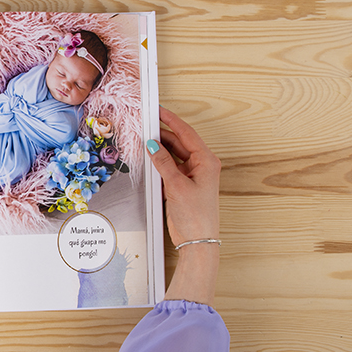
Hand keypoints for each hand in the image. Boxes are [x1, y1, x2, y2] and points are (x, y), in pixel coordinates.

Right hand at [146, 107, 220, 247]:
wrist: (197, 240)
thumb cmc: (196, 216)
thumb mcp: (176, 185)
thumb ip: (163, 163)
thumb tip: (153, 145)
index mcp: (207, 161)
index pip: (187, 133)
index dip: (171, 120)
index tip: (159, 111)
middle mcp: (202, 165)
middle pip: (180, 142)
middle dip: (163, 134)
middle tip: (145, 126)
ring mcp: (193, 174)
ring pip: (174, 154)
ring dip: (160, 149)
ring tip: (145, 141)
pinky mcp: (184, 184)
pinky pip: (171, 166)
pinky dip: (160, 162)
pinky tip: (150, 159)